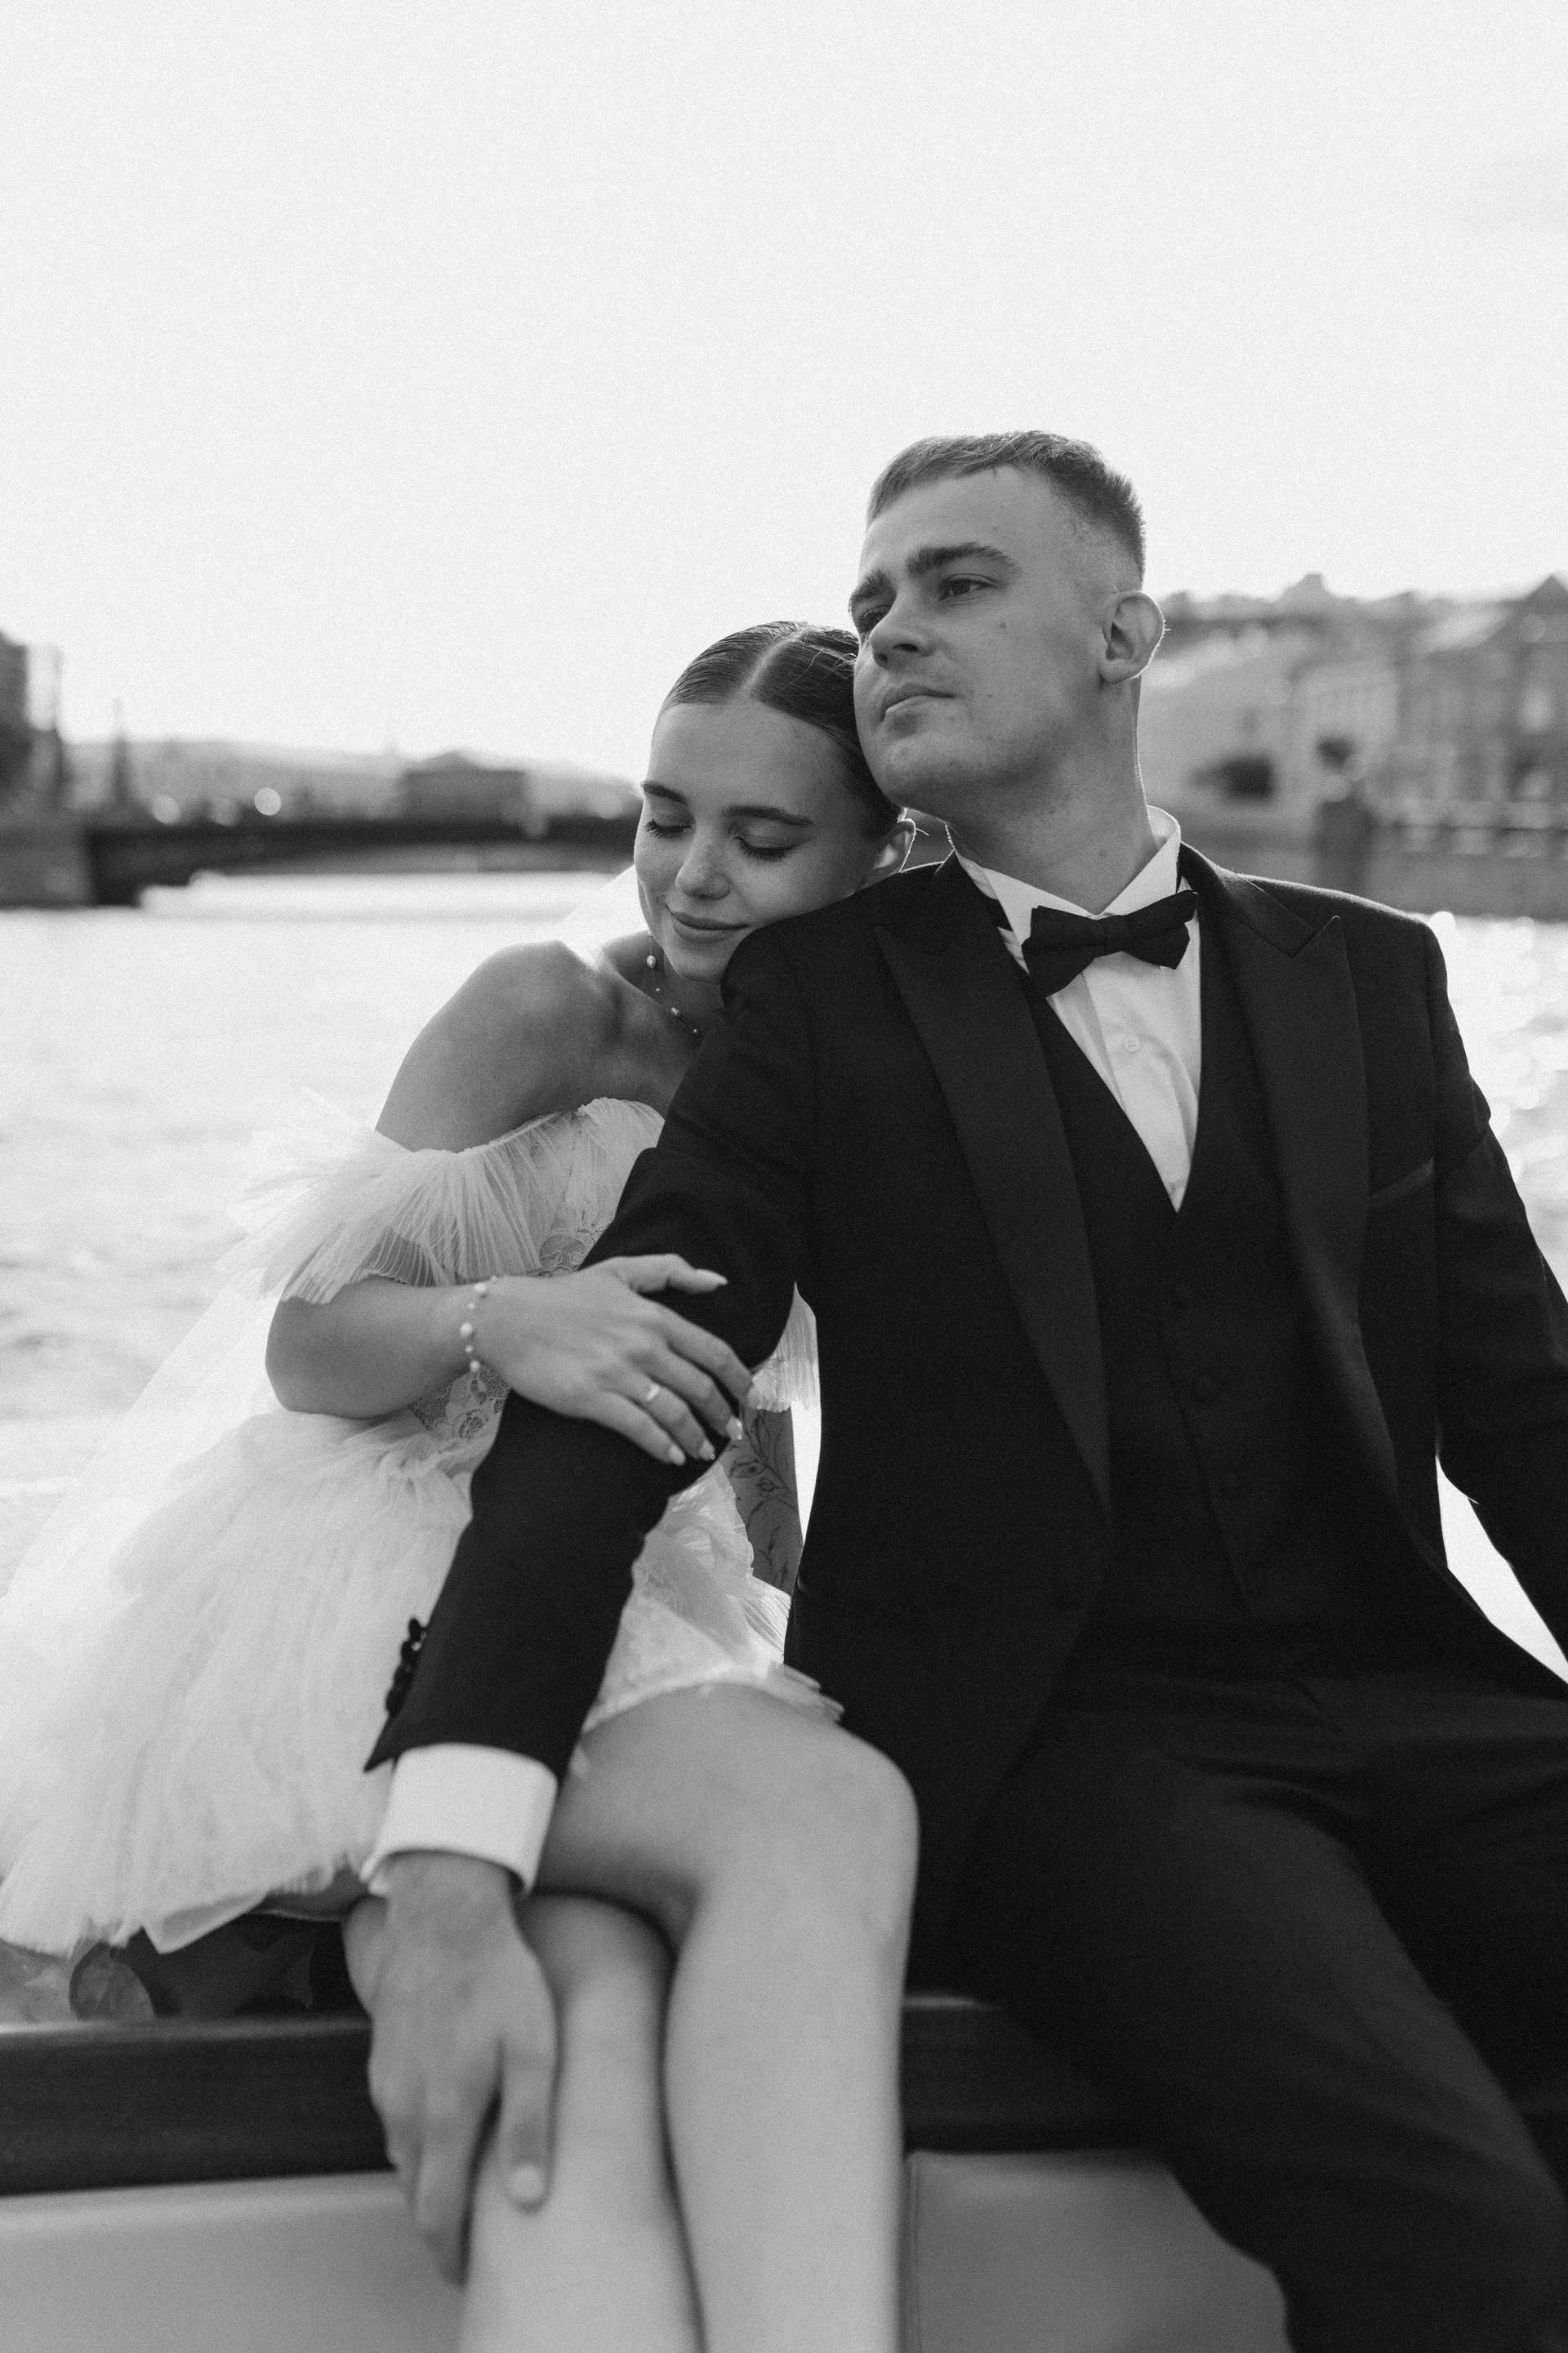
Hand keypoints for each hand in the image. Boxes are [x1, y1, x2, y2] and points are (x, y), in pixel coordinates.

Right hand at [366, 1853, 557, 2281]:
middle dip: (440, 2221)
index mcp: (444, 2116)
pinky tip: (445, 2123)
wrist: (444, 1915)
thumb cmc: (500, 1979)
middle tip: (472, 2236)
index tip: (467, 2274)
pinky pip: (395, 2120)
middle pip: (416, 2192)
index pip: (436, 2214)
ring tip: (464, 2184)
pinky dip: (417, 2139)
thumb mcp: (534, 2049)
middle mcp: (404, 2110)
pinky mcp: (381, 2058)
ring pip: (403, 2156)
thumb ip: (530, 2126)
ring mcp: (386, 2083)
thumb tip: (529, 2199)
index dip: (449, 2254)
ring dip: (428, 2178)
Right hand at [475, 1257, 755, 1465]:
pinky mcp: (591, 1398)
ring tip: (704, 1450)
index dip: (739, 1379)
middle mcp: (643, 1345)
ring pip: (675, 1413)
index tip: (749, 1397)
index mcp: (654, 1316)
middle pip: (701, 1388)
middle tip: (731, 1432)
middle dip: (723, 1415)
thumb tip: (717, 1281)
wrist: (507, 1318)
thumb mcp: (619, 1271)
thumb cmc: (564, 1296)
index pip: (714, 1352)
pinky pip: (639, 1429)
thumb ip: (670, 1270)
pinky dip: (661, 1446)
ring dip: (696, 1437)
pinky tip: (671, 1457)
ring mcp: (617, 1374)